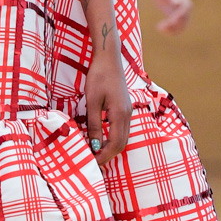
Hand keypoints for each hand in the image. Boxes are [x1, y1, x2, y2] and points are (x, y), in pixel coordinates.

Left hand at [84, 47, 131, 169]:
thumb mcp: (92, 101)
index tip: (92, 162)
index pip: (115, 144)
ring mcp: (128, 111)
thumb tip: (94, 145)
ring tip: (96, 152)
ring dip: (110, 147)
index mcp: (120, 114)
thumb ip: (94, 124)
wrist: (109, 58)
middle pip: (121, 144)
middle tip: (93, 161)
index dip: (104, 156)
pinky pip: (122, 129)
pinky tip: (101, 139)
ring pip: (123, 137)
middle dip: (108, 155)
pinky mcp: (125, 108)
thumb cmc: (99, 76)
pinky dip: (113, 138)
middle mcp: (128, 115)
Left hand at [146, 0, 192, 33]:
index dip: (178, 17)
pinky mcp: (177, 18)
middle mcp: (186, 8)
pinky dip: (170, 31)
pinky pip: (177, 28)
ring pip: (181, 26)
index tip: (169, 21)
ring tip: (159, 28)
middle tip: (160, 26)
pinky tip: (160, 29)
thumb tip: (177, 1)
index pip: (185, 10)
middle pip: (184, 20)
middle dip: (173, 25)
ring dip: (171, 30)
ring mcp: (182, 13)